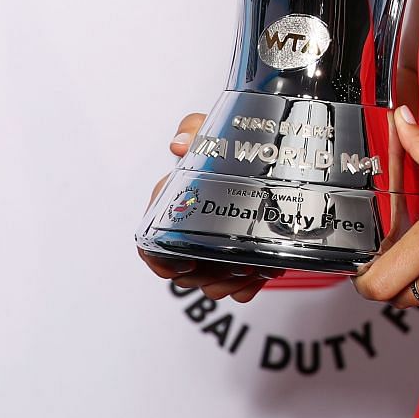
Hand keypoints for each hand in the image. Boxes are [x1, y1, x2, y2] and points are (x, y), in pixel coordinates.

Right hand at [135, 110, 278, 302]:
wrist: (268, 152)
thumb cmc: (227, 144)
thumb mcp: (210, 130)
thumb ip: (194, 129)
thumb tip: (177, 145)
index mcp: (175, 204)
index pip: (150, 244)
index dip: (159, 262)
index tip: (182, 265)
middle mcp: (191, 231)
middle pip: (185, 272)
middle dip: (206, 276)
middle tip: (233, 264)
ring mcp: (215, 249)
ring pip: (211, 284)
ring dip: (230, 282)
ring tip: (253, 268)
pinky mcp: (239, 261)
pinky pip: (236, 288)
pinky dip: (249, 286)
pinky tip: (264, 272)